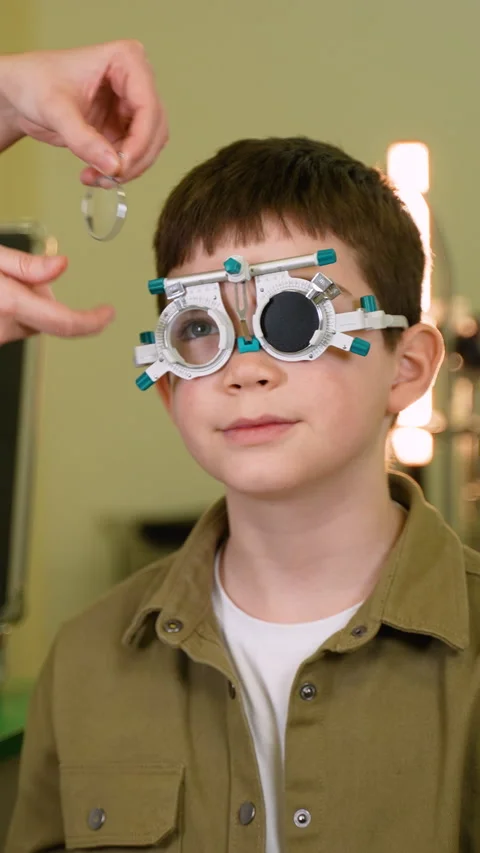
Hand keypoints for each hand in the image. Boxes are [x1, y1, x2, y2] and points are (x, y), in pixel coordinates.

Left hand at [0, 40, 167, 182]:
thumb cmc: (34, 82)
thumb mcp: (56, 110)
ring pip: (148, 147)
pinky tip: (95, 175)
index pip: (149, 106)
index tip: (122, 165)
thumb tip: (114, 167)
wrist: (19, 93)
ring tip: (96, 178)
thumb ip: (84, 140)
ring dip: (127, 169)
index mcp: (126, 60)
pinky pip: (133, 156)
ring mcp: (131, 106)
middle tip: (110, 177)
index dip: (140, 140)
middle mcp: (135, 82)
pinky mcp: (123, 127)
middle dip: (134, 159)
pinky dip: (118, 171)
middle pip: (154, 129)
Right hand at [0, 245, 114, 344]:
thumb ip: (26, 264)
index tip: (108, 314)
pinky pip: (18, 327)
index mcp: (10, 304)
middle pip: (50, 320)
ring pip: (34, 323)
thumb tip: (61, 264)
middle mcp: (6, 327)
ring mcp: (1, 337)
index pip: (65, 322)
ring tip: (3, 286)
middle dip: (45, 300)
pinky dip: (15, 313)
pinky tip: (1, 300)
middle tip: (18, 280)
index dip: (92, 321)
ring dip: (28, 306)